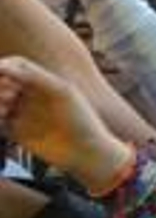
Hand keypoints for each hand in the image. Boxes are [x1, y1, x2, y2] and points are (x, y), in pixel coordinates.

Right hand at [0, 55, 124, 190]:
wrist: (85, 152)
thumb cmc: (80, 118)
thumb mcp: (60, 92)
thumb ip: (33, 76)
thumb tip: (3, 65)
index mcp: (42, 81)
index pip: (14, 65)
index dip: (4, 67)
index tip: (1, 72)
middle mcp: (29, 94)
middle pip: (1, 81)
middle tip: (11, 96)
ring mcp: (21, 112)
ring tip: (6, 111)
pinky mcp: (14, 131)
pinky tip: (4, 121)